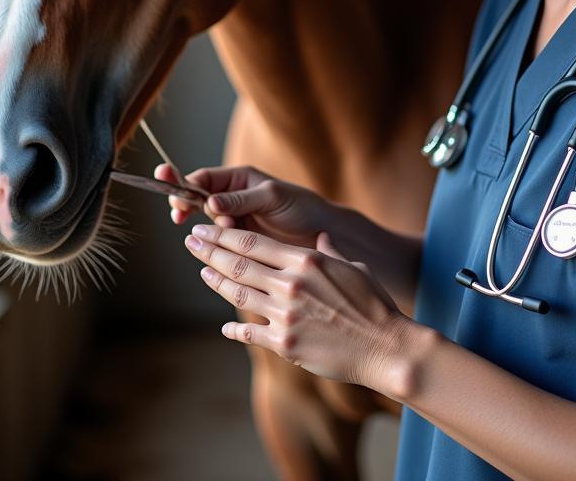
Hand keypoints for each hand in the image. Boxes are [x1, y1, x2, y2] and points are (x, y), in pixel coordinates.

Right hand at [155, 162, 332, 248]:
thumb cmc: (301, 206)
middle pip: (197, 198)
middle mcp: (232, 197)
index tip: (177, 197)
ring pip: (205, 222)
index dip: (185, 185)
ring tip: (224, 228)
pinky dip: (213, 244)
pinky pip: (217, 241)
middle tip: (179, 214)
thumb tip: (210, 203)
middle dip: (185, 204)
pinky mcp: (239, 242)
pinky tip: (218, 247)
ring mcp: (234, 220)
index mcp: (239, 178)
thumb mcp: (272, 197)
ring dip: (206, 227)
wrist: (322, 233)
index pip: (203, 178)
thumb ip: (241, 199)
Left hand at [183, 221, 415, 395]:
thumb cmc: (374, 304)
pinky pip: (251, 332)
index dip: (224, 234)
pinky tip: (224, 324)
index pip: (253, 242)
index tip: (206, 228)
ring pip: (239, 294)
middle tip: (191, 241)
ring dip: (216, 282)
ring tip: (202, 271)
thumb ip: (330, 252)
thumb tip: (320, 238)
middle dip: (210, 251)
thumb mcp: (352, 267)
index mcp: (305, 260)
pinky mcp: (285, 344)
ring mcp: (285, 315)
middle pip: (238, 264)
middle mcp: (290, 285)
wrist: (385, 346)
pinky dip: (234, 328)